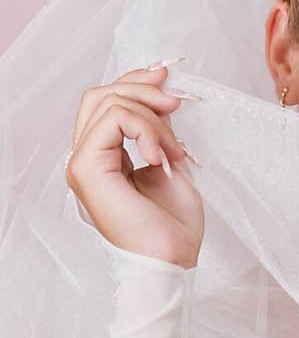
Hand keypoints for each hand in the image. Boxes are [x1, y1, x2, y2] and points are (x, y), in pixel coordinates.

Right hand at [66, 60, 203, 268]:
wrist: (172, 260)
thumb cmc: (174, 227)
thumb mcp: (170, 164)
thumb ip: (158, 131)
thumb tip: (161, 96)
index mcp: (103, 158)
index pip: (106, 102)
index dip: (135, 82)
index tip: (167, 78)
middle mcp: (86, 158)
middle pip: (101, 95)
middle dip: (143, 90)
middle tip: (177, 102)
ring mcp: (82, 164)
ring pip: (108, 103)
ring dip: (152, 118)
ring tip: (176, 150)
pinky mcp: (86, 168)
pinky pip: (112, 120)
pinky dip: (145, 130)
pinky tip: (162, 157)